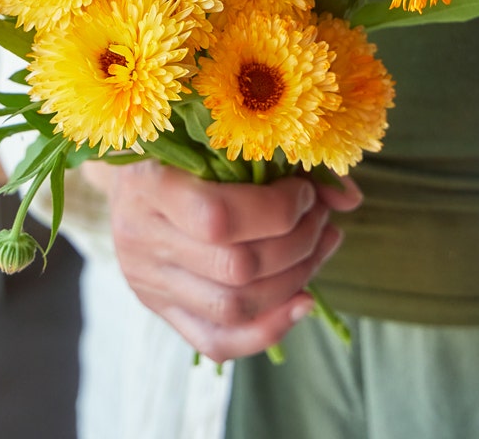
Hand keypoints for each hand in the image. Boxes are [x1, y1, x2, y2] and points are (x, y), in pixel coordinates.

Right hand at [96, 160, 361, 362]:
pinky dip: (270, 329)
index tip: (303, 191)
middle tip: (321, 218)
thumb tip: (349, 198)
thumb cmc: (178, 142)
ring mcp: (149, 282)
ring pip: (234, 307)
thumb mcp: (218, 137)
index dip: (277, 210)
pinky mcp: (161, 309)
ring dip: (295, 279)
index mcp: (148, 184)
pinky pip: (217, 341)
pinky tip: (304, 299)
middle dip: (298, 244)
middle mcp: (142, 239)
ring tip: (321, 245)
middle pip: (235, 268)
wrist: (129, 175)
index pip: (219, 219)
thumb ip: (284, 161)